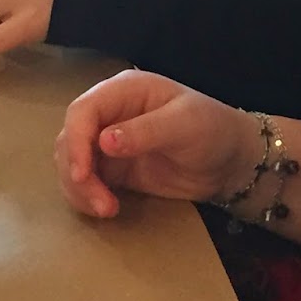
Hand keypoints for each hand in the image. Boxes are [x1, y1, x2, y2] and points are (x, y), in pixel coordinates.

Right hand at [55, 71, 260, 219]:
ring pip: (71, 162)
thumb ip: (145, 131)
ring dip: (79, 189)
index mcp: (125, 91)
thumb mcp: (185, 125)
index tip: (82, 173)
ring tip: (106, 209)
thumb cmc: (213, 130)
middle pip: (70, 138)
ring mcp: (108, 142)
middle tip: (100, 202)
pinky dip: (86, 197)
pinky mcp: (112, 169)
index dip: (76, 141)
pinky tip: (106, 209)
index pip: (83, 110)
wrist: (230, 162)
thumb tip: (104, 141)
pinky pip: (85, 182)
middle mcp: (110, 113)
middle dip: (76, 171)